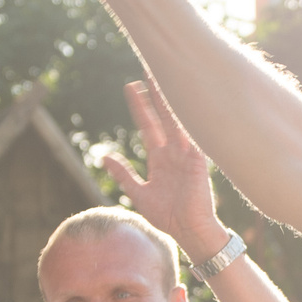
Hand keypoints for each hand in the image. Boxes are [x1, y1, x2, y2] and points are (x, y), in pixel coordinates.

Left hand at [99, 79, 225, 261]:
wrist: (189, 231)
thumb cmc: (168, 217)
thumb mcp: (139, 194)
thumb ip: (123, 175)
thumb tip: (104, 157)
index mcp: (160, 159)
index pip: (148, 125)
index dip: (139, 107)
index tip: (130, 88)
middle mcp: (173, 152)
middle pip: (162, 116)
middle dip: (154, 94)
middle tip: (146, 70)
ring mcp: (186, 153)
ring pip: (175, 119)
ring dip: (167, 99)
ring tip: (159, 76)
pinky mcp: (197, 159)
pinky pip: (190, 133)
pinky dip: (185, 117)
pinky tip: (179, 99)